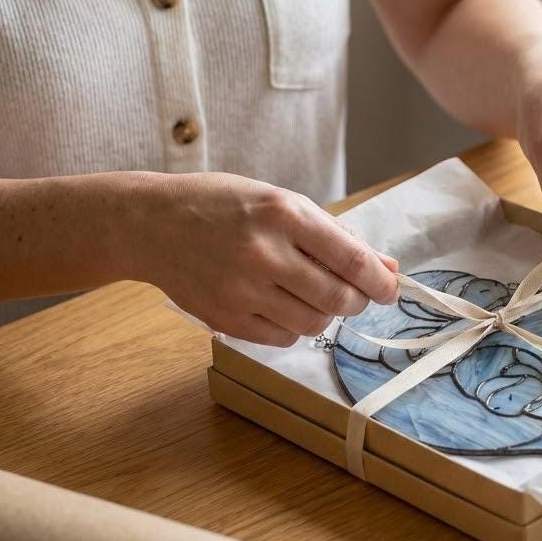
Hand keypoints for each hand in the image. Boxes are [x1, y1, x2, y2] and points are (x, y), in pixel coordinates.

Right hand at [136, 173, 398, 345]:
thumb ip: (336, 236)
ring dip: (326, 314)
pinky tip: (281, 304)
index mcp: (284, 214)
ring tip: (310, 294)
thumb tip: (387, 267)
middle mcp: (264, 253)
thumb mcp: (281, 203)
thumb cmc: (224, 207)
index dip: (381, 282)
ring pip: (315, 324)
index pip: (352, 260)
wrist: (151, 224)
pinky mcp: (226, 319)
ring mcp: (242, 290)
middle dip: (356, 301)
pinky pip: (284, 338)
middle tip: (352, 294)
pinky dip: (294, 326)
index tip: (390, 289)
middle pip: (339, 299)